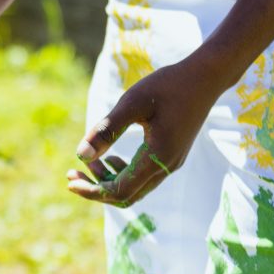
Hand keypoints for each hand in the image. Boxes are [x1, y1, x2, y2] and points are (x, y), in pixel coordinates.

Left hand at [67, 58, 222, 206]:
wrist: (204, 78)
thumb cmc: (167, 86)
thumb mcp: (132, 104)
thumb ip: (106, 130)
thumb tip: (80, 156)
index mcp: (158, 157)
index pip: (121, 191)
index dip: (93, 190)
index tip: (69, 181)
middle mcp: (167, 166)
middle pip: (127, 195)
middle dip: (97, 188)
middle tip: (70, 174)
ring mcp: (172, 162)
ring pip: (136, 187)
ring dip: (109, 179)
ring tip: (87, 162)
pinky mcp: (172, 155)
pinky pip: (144, 176)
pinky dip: (123, 172)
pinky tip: (110, 157)